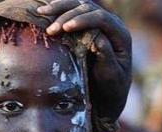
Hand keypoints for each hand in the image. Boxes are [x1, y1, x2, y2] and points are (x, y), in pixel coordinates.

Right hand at [37, 0, 131, 120]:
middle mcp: (111, 24)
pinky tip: (44, 11)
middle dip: (67, 16)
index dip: (82, 20)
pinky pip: (73, 10)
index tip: (65, 28)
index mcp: (120, 35)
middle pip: (88, 8)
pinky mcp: (88, 23)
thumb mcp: (111, 76)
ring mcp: (99, 21)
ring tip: (41, 13)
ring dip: (59, 8)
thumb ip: (107, 57)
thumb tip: (99, 39)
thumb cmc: (111, 87)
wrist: (109, 92)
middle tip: (51, 30)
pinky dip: (59, 9)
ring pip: (79, 5)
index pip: (101, 18)